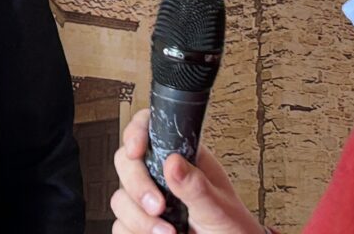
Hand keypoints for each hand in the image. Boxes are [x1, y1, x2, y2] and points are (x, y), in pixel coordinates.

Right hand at [111, 109, 266, 233]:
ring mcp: (148, 200)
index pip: (150, 129)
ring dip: (139, 219)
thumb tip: (173, 162)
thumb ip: (197, 186)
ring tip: (168, 232)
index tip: (136, 150)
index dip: (136, 133)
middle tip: (158, 206)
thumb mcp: (220, 207)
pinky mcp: (140, 225)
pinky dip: (134, 233)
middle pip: (126, 162)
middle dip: (137, 185)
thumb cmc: (233, 229)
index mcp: (183, 159)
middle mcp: (161, 176)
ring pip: (120, 198)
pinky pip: (120, 226)